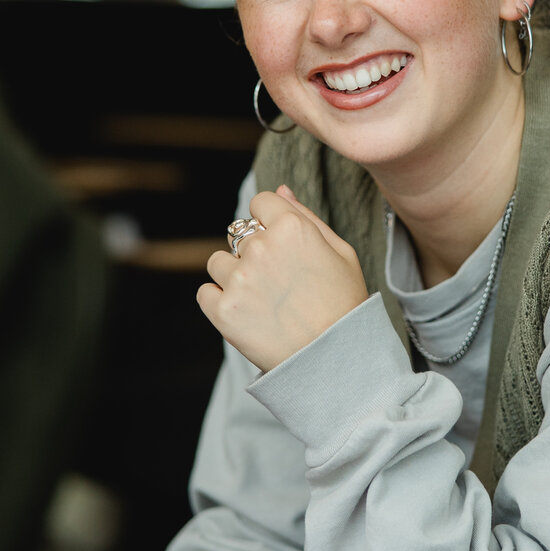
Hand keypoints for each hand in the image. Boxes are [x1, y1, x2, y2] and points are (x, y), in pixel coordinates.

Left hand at [198, 185, 367, 370]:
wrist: (335, 361)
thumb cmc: (344, 304)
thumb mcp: (340, 252)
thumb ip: (306, 215)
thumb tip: (279, 189)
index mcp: (291, 227)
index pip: (260, 203)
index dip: (270, 223)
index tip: (281, 248)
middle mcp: (261, 248)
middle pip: (239, 234)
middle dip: (254, 253)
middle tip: (278, 284)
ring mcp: (239, 279)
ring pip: (218, 262)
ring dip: (233, 276)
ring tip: (262, 301)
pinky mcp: (223, 310)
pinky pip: (205, 293)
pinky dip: (219, 303)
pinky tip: (247, 315)